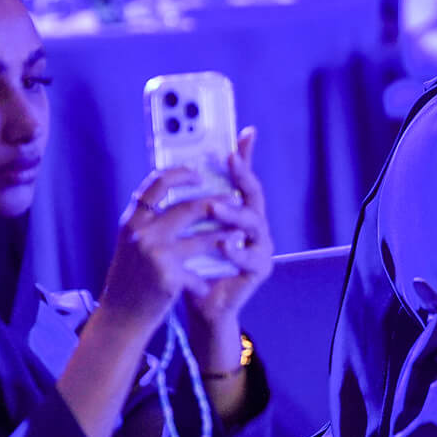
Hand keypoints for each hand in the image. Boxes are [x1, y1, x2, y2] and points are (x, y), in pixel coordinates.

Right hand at [96, 164, 238, 340]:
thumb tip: (173, 198)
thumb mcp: (131, 245)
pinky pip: (198, 272)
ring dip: (223, 237)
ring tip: (238, 236)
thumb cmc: (129, 281)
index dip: (180, 174)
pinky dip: (205, 279)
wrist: (119, 317)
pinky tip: (209, 285)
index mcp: (132, 222)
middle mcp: (141, 233)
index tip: (198, 174)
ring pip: (202, 239)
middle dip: (216, 204)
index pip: (156, 184)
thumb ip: (148, 223)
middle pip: (187, 208)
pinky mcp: (168, 277)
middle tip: (233, 200)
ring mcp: (156, 254)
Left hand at [182, 129, 274, 366]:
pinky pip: (250, 258)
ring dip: (234, 213)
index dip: (245, 156)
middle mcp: (254, 224)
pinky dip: (236, 251)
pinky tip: (224, 245)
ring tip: (214, 208)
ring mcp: (260, 246)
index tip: (243, 134)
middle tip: (230, 162)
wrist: (201, 302)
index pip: (243, 178)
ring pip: (253, 223)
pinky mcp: (260, 269)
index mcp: (239, 210)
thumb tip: (176, 168)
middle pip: (254, 195)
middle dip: (243, 176)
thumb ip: (191, 202)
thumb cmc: (194, 263)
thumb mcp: (190, 229)